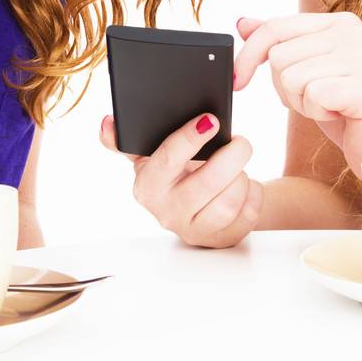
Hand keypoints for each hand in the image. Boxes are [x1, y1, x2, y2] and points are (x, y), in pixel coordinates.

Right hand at [100, 113, 262, 247]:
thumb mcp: (149, 156)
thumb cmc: (174, 173)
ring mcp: (194, 230)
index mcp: (147, 186)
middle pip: (207, 183)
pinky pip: (247, 215)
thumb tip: (108, 123)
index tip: (211, 120)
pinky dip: (253, 193)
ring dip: (241, 177)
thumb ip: (125, 140)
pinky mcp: (221, 240)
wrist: (198, 204)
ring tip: (239, 165)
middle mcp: (167, 212)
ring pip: (228, 203)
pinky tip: (246, 183)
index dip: (190, 138)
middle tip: (240, 142)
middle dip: (231, 157)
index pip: (167, 159)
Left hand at [232, 12, 361, 170]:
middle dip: (285, 89)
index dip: (248, 55)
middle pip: (278, 55)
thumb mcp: (309, 73)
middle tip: (316, 100)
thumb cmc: (349, 111)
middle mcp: (352, 32)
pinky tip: (340, 115)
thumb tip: (242, 23)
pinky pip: (311, 94)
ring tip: (330, 107)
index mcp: (339, 23)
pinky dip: (317, 113)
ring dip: (301, 103)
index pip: (276, 27)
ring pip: (290, 76)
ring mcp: (361, 56)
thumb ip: (281, 44)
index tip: (238, 81)